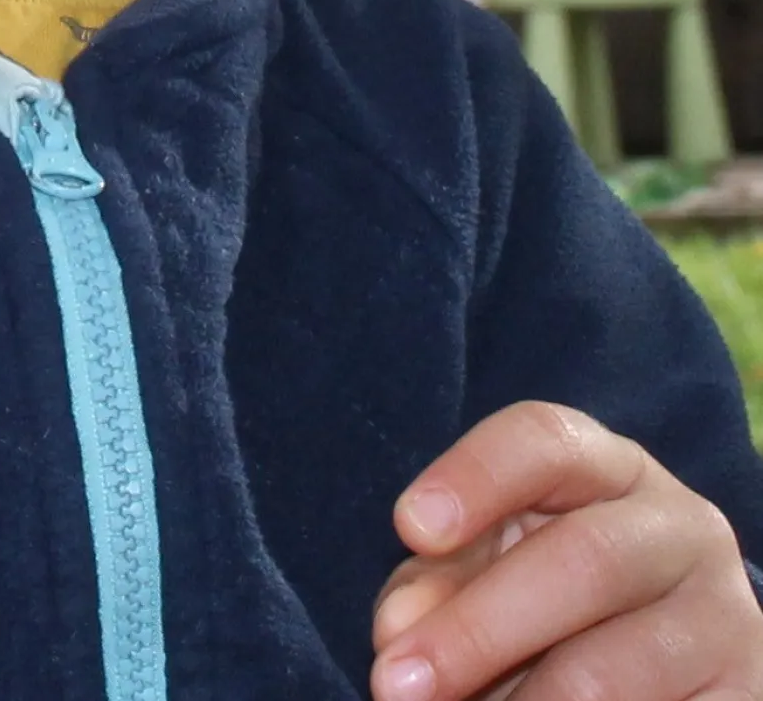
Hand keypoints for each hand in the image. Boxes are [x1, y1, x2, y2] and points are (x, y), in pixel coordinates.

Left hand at [372, 400, 762, 699]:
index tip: (406, 527)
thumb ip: (438, 584)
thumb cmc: (543, 598)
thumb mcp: (486, 570)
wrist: (666, 672)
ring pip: (615, 664)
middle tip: (393, 682)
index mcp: (608, 468)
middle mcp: (682, 527)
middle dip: (476, 628)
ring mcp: (725, 619)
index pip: (546, 440)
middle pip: (583, 559)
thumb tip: (399, 632)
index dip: (476, 476)